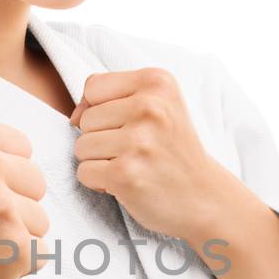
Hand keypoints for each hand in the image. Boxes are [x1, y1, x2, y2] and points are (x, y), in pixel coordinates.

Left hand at [69, 66, 226, 241]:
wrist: (204, 196)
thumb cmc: (172, 150)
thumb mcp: (157, 106)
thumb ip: (110, 98)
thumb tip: (74, 116)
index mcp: (157, 82)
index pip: (93, 86)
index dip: (102, 109)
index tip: (131, 125)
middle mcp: (150, 107)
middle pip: (85, 119)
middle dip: (102, 139)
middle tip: (137, 151)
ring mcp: (138, 141)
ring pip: (81, 146)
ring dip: (99, 162)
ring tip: (132, 165)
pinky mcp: (126, 174)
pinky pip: (84, 172)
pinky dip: (99, 182)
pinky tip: (127, 182)